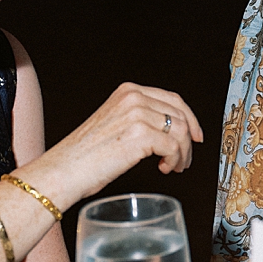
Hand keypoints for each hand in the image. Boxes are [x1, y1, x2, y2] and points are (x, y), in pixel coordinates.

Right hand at [27, 81, 202, 203]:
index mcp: (128, 91)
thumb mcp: (116, 123)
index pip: (172, 98)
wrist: (66, 169)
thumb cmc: (87, 154)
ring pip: (181, 132)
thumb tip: (169, 130)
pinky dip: (174, 162)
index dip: (191, 118)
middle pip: (181, 115)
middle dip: (189, 141)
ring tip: (173, 167)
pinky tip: (163, 169)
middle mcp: (133, 98)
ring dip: (182, 154)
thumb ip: (140, 118)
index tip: (196, 136)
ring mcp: (137, 115)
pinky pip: (174, 148)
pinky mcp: (140, 135)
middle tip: (184, 159)